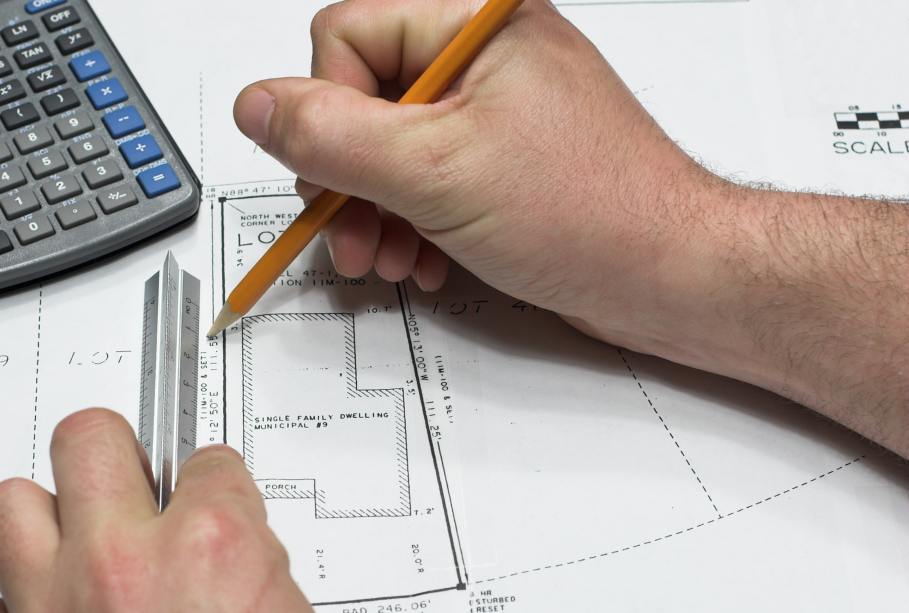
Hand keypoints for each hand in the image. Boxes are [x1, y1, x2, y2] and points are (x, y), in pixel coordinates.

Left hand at [0, 408, 361, 612]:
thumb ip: (249, 572)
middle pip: (88, 438)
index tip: (211, 492)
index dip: (216, 481)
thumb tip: (224, 552)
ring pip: (8, 507)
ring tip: (82, 547)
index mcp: (214, 546)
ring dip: (49, 521)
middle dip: (118, 452)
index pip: (207, 461)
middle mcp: (124, 566)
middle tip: (134, 481)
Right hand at [233, 0, 908, 456]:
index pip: (345, 37)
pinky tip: (422, 261)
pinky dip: (409, 227)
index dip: (328, 112)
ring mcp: (489, 112)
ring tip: (389, 259)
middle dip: (347, 179)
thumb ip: (332, 136)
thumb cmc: (593, 213)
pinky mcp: (495, 162)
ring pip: (385, 150)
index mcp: (474, 23)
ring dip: (373, 214)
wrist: (666, 276)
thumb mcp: (436, 171)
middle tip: (351, 231)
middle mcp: (480, 58)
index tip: (338, 174)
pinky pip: (421, 181)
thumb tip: (259, 107)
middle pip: (358, 98)